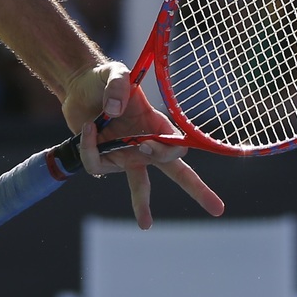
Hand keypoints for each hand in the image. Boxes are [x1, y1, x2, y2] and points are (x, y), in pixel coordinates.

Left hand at [62, 62, 224, 229]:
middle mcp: (145, 143)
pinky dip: (90, 149)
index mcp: (156, 124)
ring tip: (146, 224)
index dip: (167, 150)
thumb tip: (114, 114)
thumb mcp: (114, 72)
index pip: (176, 144)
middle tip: (218, 209)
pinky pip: (99, 166)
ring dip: (141, 203)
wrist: (78, 86)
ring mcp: (126, 154)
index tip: (146, 144)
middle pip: (175, 171)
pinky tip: (87, 129)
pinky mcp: (104, 159)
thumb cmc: (103, 78)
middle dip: (198, 190)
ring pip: (140, 185)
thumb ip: (118, 85)